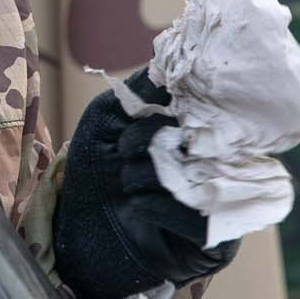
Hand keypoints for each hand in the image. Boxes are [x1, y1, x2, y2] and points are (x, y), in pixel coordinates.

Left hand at [53, 69, 238, 298]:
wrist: (76, 235)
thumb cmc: (95, 171)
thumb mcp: (108, 118)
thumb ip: (141, 88)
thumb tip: (172, 55)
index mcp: (201, 134)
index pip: (219, 108)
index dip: (191, 102)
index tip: (160, 106)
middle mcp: (221, 166)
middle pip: (212, 139)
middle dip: (161, 138)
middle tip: (127, 147)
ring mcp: (223, 205)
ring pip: (206, 177)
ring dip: (157, 174)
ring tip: (126, 177)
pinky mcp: (216, 243)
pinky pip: (202, 220)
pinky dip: (162, 207)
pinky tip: (137, 204)